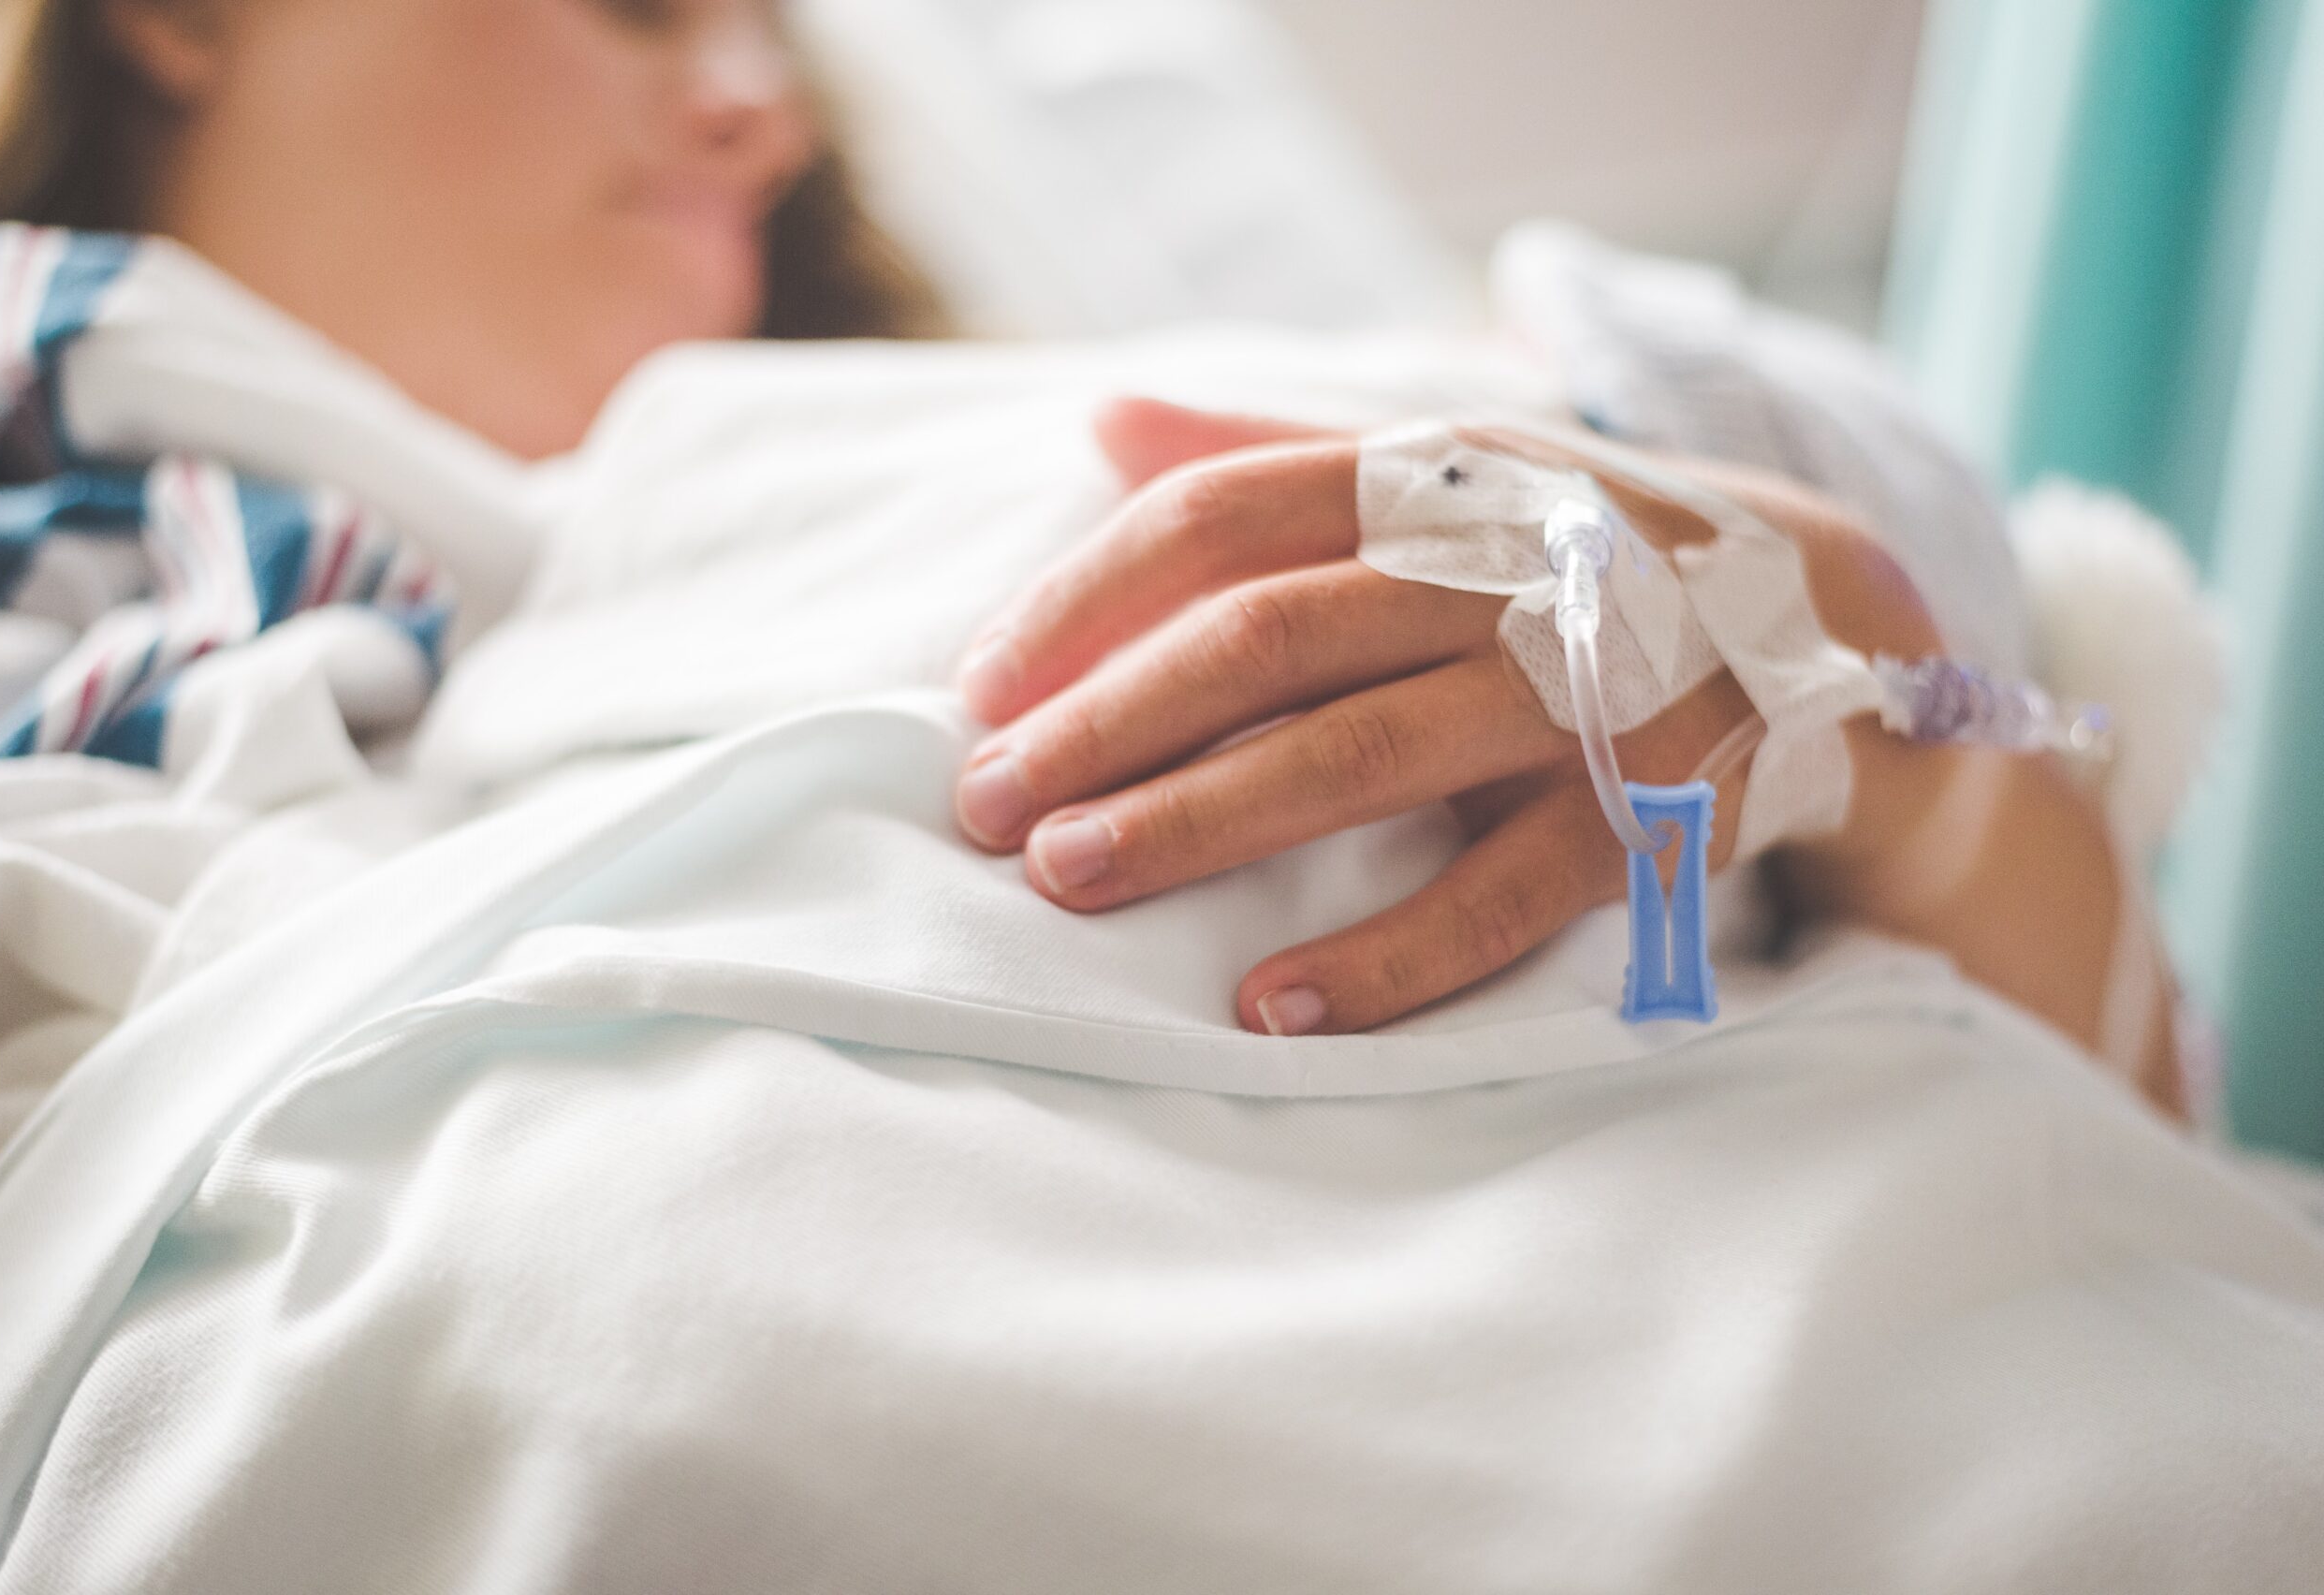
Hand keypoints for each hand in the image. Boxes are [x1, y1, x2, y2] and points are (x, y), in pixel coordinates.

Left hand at [949, 399, 1841, 1035]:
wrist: (1827, 616)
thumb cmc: (1573, 551)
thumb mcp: (1442, 473)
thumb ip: (1274, 453)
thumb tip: (1100, 422)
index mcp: (1429, 480)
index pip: (1223, 513)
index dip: (1085, 596)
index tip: (978, 686)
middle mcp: (1499, 569)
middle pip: (1269, 636)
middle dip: (1108, 722)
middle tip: (986, 805)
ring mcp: (1582, 690)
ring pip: (1364, 754)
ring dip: (1203, 823)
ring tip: (1072, 881)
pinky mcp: (1655, 809)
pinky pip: (1505, 894)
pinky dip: (1389, 955)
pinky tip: (1272, 1006)